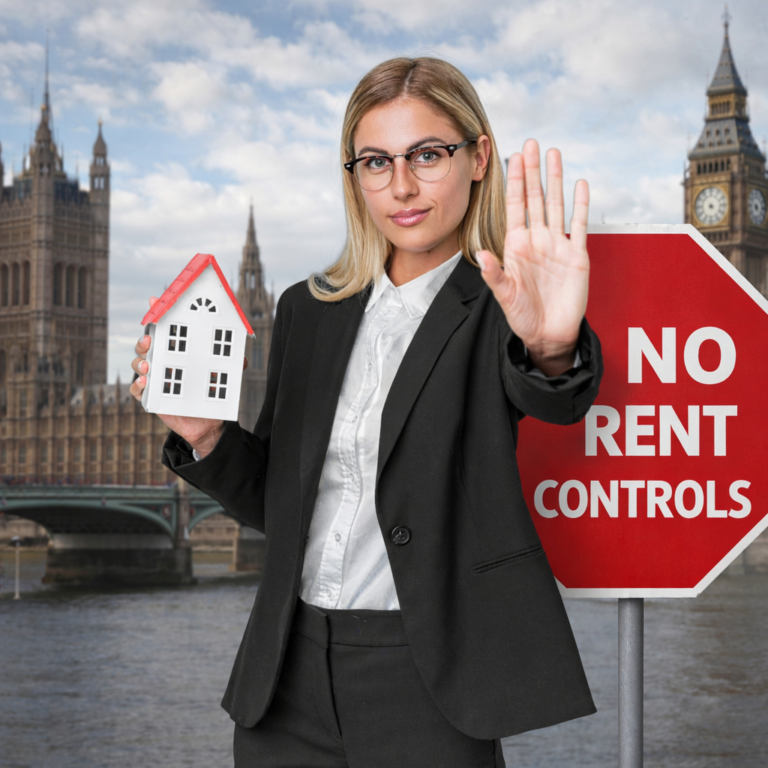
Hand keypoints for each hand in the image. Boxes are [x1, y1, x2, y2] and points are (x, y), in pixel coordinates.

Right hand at [129, 296, 247, 457]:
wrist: (206, 421)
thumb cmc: (211, 391)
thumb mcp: (224, 374)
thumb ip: (232, 364)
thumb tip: (242, 357)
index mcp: (177, 351)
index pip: (164, 330)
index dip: (157, 315)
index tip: (154, 302)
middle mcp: (163, 362)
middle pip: (145, 345)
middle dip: (143, 340)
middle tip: (149, 339)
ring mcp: (155, 379)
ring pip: (138, 364)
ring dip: (139, 361)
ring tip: (147, 365)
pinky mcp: (151, 397)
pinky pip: (137, 390)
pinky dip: (137, 385)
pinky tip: (144, 382)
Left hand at [477, 139, 588, 376]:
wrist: (548, 334)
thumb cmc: (523, 316)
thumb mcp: (505, 296)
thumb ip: (495, 274)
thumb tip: (483, 255)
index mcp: (516, 246)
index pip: (515, 206)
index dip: (515, 182)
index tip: (512, 157)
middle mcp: (536, 240)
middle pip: (536, 198)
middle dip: (533, 171)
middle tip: (532, 143)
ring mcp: (557, 245)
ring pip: (557, 204)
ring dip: (555, 179)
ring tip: (554, 153)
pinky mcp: (576, 255)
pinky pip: (578, 225)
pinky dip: (580, 205)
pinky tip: (580, 184)